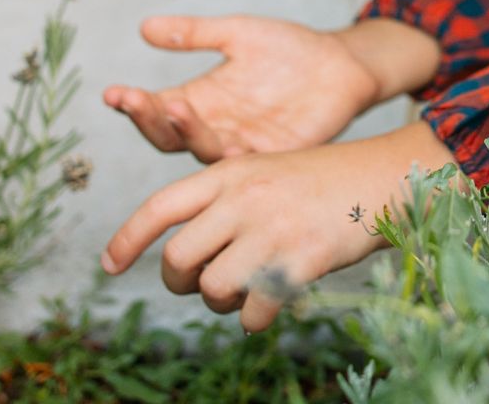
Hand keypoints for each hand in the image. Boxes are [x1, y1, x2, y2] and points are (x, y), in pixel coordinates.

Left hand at [100, 121, 460, 330]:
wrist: (380, 176)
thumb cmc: (320, 180)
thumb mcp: (264, 170)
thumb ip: (223, 201)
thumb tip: (182, 255)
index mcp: (230, 173)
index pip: (160, 207)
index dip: (127, 239)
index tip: (108, 265)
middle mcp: (244, 198)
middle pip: (176, 259)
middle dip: (181, 282)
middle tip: (203, 281)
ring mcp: (272, 229)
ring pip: (211, 289)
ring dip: (221, 302)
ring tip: (244, 289)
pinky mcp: (300, 260)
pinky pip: (253, 312)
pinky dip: (256, 318)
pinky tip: (274, 300)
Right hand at [103, 15, 382, 161]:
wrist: (340, 63)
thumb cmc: (289, 47)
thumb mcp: (237, 33)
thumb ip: (195, 33)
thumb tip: (144, 26)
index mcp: (201, 100)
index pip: (156, 109)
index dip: (132, 104)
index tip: (112, 92)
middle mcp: (214, 127)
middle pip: (169, 136)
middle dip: (149, 120)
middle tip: (136, 100)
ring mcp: (242, 145)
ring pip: (203, 151)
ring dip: (187, 131)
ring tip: (177, 106)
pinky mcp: (273, 156)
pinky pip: (248, 166)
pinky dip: (235, 156)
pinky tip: (230, 142)